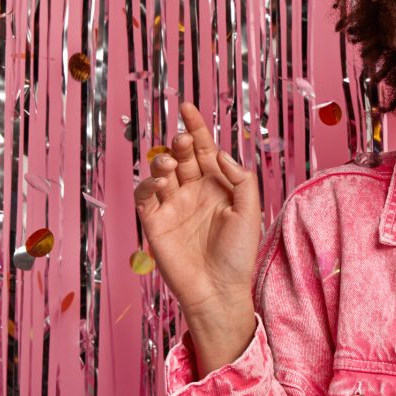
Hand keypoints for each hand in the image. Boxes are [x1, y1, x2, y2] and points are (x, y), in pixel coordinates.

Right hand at [132, 102, 261, 321]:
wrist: (219, 289)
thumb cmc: (238, 253)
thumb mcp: (250, 211)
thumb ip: (240, 178)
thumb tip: (219, 153)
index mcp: (217, 186)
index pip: (204, 149)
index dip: (196, 127)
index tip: (188, 106)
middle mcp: (193, 191)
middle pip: (183, 156)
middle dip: (181, 143)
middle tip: (184, 140)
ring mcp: (172, 205)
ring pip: (161, 171)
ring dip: (163, 161)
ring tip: (171, 162)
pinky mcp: (155, 222)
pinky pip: (145, 196)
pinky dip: (147, 184)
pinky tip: (159, 182)